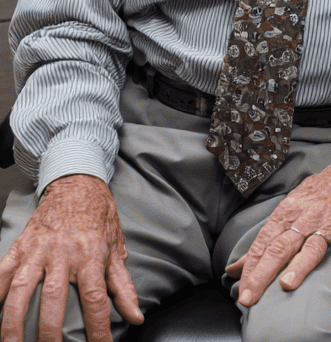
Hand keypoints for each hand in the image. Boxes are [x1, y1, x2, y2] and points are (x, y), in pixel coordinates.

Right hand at [0, 174, 142, 341]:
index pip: (95, 299)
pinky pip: (2, 274)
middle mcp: (64, 254)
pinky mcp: (20, 248)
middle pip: (54, 299)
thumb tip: (136, 316)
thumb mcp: (116, 249)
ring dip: (13, 322)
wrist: (78, 185)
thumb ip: (123, 286)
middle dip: (49, 331)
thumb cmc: (99, 219)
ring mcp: (39, 251)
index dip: (98, 328)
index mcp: (91, 255)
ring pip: (22, 290)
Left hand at [226, 149, 330, 305]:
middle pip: (282, 246)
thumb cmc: (325, 189)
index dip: (251, 267)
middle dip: (263, 272)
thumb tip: (236, 268)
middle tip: (249, 297)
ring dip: (300, 266)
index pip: (266, 241)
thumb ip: (267, 237)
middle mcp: (310, 215)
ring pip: (314, 246)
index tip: (241, 291)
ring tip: (287, 285)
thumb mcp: (295, 204)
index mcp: (291, 209)